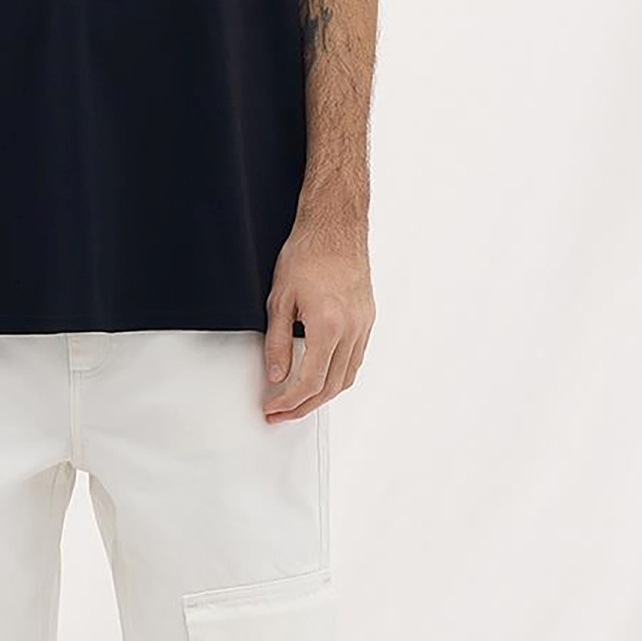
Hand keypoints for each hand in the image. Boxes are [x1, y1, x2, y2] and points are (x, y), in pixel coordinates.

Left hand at [262, 218, 373, 418]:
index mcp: (328, 325)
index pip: (310, 381)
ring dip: (323, 395)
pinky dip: (337, 375)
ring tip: (299, 401)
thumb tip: (276, 375)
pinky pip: (356, 359)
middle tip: (281, 412)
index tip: (274, 407)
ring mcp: (363, 325)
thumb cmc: (307, 254)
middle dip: (304, 406)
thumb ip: (277, 342)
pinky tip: (321, 376)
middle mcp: (351, 329)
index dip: (290, 401)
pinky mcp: (368, 319)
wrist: (335, 228)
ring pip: (346, 376)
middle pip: (330, 387)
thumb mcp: (279, 300)